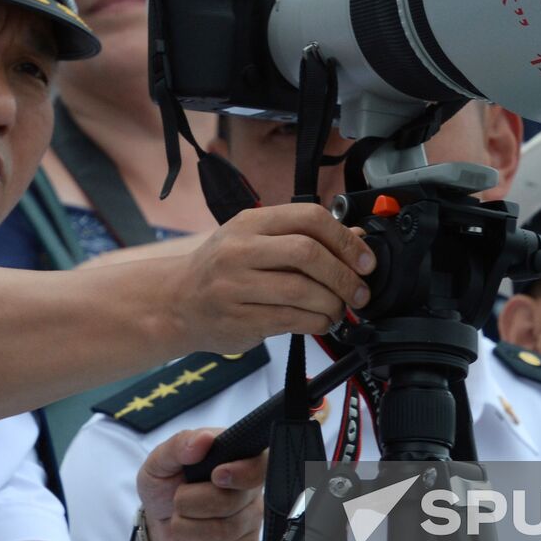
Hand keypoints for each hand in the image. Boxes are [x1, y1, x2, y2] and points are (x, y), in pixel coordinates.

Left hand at [136, 429, 264, 540]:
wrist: (159, 526)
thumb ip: (179, 444)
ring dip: (187, 526)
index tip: (216, 475)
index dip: (241, 473)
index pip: (260, 465)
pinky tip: (190, 538)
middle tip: (178, 497)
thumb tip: (203, 439)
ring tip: (180, 517)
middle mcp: (251, 490)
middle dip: (192, 502)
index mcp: (238, 459)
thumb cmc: (165, 487)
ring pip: (223, 531)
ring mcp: (250, 522)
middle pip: (232, 501)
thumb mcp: (160, 461)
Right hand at [160, 204, 374, 353]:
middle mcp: (240, 250)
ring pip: (302, 291)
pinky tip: (322, 321)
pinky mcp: (239, 319)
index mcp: (249, 223)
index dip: (344, 239)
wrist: (176, 302)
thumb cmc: (221, 269)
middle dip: (344, 275)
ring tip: (339, 309)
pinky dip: (317, 322)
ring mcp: (236, 286)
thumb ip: (303, 237)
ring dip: (332, 303)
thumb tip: (357, 238)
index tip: (365, 260)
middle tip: (360, 291)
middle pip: (307, 253)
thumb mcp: (256, 241)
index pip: (308, 218)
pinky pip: (291, 320)